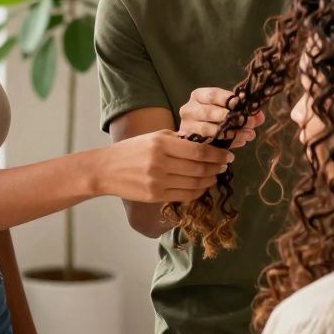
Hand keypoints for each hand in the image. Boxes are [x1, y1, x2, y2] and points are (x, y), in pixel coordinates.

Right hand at [95, 130, 233, 202]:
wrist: (106, 169)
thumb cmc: (131, 150)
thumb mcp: (153, 137)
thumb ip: (177, 139)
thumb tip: (204, 144)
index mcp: (161, 143)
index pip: (198, 150)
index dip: (217, 154)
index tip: (228, 155)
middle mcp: (160, 162)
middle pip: (199, 168)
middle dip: (216, 168)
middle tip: (223, 165)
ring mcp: (158, 181)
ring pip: (194, 184)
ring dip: (209, 181)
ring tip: (214, 176)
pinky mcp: (156, 196)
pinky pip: (185, 195)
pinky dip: (197, 192)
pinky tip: (201, 186)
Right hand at [179, 87, 264, 148]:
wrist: (197, 136)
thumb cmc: (215, 118)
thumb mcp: (228, 110)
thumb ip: (244, 112)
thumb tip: (259, 117)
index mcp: (198, 96)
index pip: (211, 94)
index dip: (226, 98)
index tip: (241, 103)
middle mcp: (189, 109)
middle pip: (208, 112)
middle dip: (230, 117)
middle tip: (249, 122)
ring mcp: (186, 127)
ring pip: (207, 130)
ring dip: (230, 132)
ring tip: (248, 134)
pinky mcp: (188, 143)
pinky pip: (207, 144)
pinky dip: (225, 145)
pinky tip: (239, 144)